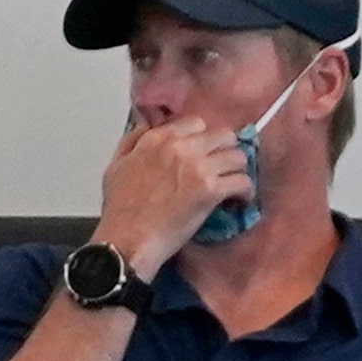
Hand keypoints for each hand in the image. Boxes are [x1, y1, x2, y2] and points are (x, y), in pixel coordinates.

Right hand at [100, 115, 252, 271]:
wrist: (128, 238)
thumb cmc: (120, 209)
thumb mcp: (117, 166)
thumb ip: (133, 141)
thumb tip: (146, 127)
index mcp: (158, 139)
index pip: (196, 122)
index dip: (204, 138)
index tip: (204, 152)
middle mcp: (180, 147)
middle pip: (224, 135)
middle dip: (226, 151)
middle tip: (223, 167)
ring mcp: (198, 167)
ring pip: (238, 156)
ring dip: (238, 171)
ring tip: (232, 184)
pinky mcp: (211, 190)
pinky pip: (243, 182)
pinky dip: (245, 193)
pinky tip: (238, 201)